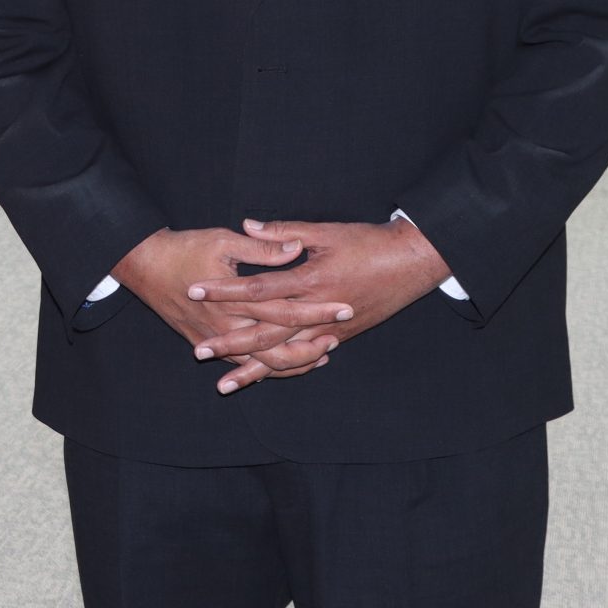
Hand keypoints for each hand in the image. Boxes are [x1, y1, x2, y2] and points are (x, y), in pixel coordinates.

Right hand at [111, 228, 354, 392]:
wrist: (143, 266)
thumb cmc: (184, 248)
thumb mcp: (224, 240)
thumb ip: (262, 248)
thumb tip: (296, 248)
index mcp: (235, 299)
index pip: (285, 309)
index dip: (317, 310)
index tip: (344, 306)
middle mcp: (227, 325)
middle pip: (277, 347)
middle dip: (310, 346)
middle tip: (338, 338)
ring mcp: (216, 338)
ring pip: (261, 363)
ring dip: (292, 363)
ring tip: (322, 356)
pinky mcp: (207, 342)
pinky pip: (242, 364)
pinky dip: (266, 368)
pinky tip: (286, 364)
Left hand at [188, 219, 452, 391]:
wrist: (413, 262)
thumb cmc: (369, 241)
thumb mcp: (326, 231)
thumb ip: (284, 232)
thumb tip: (248, 225)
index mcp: (309, 280)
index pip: (256, 289)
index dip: (223, 291)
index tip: (194, 291)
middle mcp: (316, 311)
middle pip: (265, 332)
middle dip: (230, 343)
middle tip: (198, 350)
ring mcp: (330, 329)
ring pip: (284, 355)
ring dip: (253, 370)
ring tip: (224, 383)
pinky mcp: (341, 337)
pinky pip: (306, 358)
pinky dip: (284, 370)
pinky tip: (265, 378)